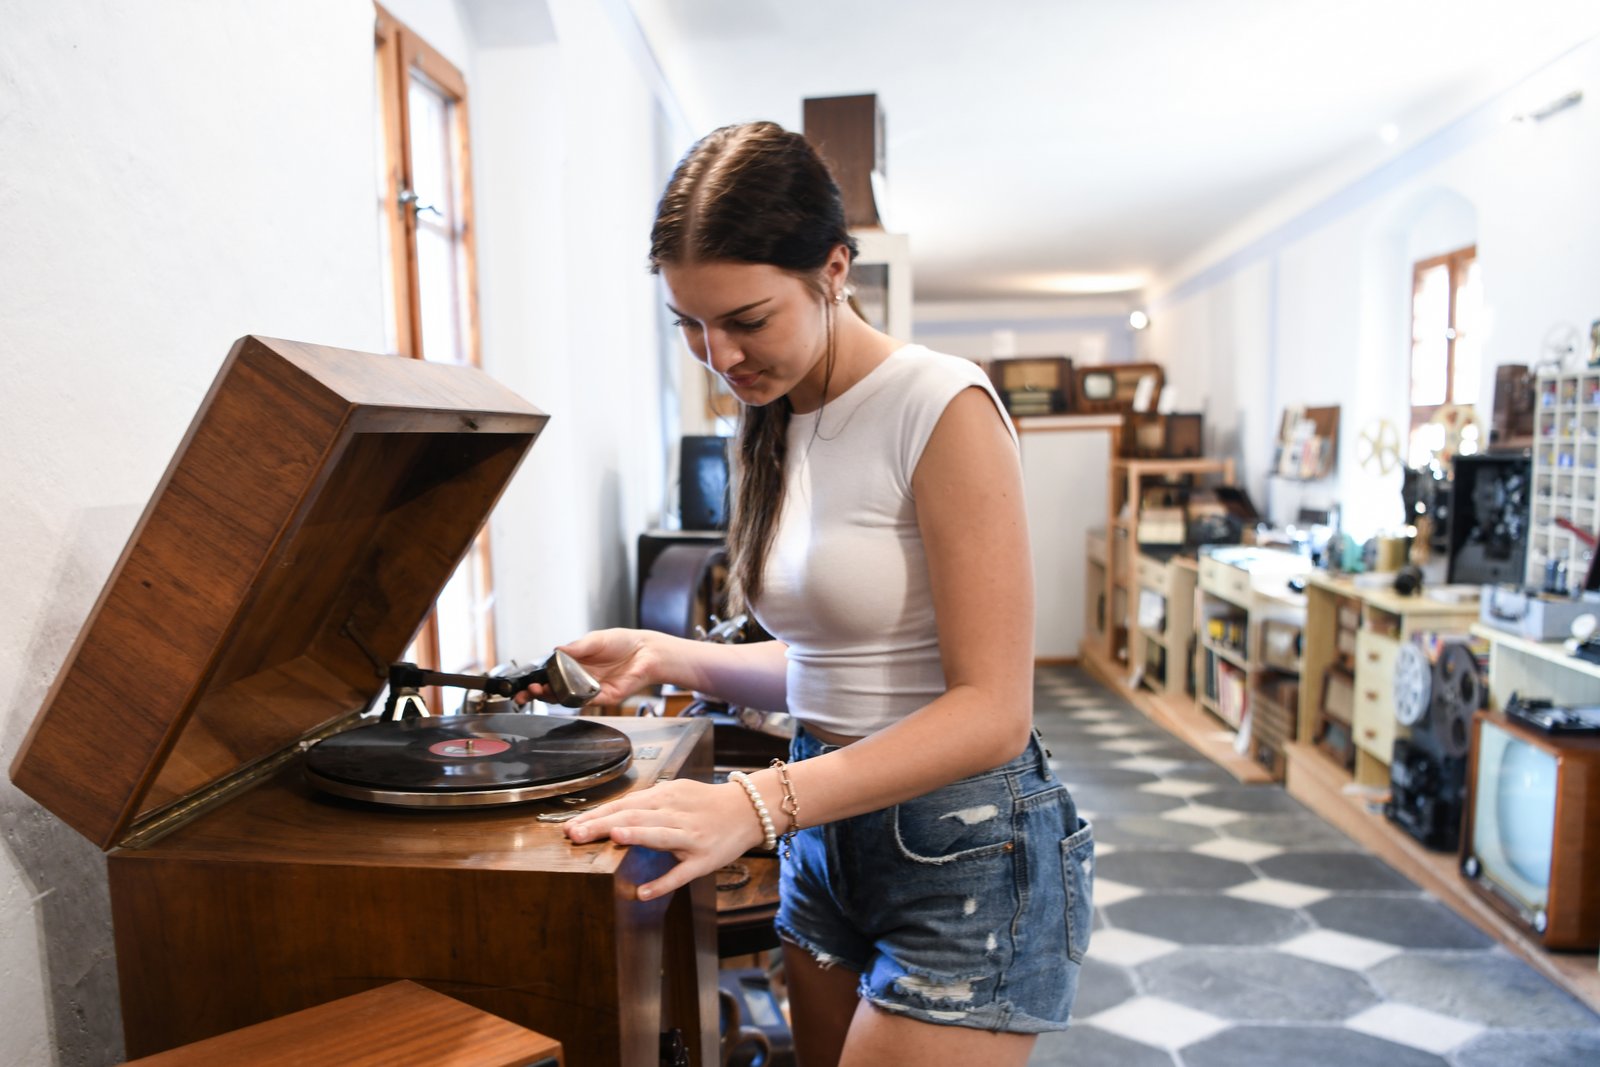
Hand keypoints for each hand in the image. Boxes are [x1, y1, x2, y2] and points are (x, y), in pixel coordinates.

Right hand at [518, 628, 660, 706]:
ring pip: (567, 698)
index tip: (528, 682)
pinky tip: (568, 693)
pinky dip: (577, 698)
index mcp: (575, 663)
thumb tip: (556, 650)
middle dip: (539, 693)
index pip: (551, 674)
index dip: (538, 680)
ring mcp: (591, 689)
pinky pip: (587, 701)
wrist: (647, 651)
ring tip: (543, 691)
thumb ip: (576, 647)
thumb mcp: (595, 639)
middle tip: (530, 691)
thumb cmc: (623, 642)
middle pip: (555, 690)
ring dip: (553, 697)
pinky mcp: (604, 697)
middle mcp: (581, 678)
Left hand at [564, 778, 767, 899]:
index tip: (572, 826)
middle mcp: (676, 815)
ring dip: (636, 836)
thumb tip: (610, 813)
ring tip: (613, 839)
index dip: (598, 815)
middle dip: (604, 824)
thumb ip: (646, 803)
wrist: (748, 810)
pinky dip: (663, 883)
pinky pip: (681, 874)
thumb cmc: (705, 803)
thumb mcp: (676, 793)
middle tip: (576, 834)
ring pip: (660, 835)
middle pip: (636, 817)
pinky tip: (644, 893)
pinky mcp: (703, 861)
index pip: (625, 805)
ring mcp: (690, 838)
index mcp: (666, 797)